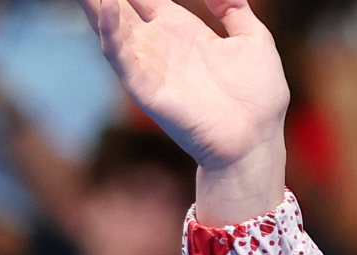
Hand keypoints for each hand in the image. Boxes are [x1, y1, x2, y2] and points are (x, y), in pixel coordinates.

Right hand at [74, 0, 289, 222]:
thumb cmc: (259, 96)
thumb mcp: (254, 40)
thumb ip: (234, 9)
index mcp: (180, 29)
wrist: (256, 139)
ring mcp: (148, 65)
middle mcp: (157, 44)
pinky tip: (106, 7)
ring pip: (110, 26)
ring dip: (97, 5)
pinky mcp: (144, 87)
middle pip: (117, 7)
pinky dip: (109, 31)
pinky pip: (120, 56)